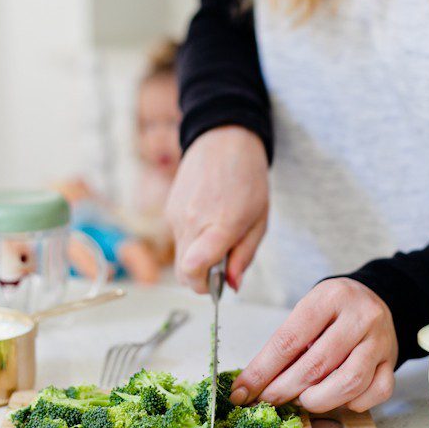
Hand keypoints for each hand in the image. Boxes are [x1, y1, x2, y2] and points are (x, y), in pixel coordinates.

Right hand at [166, 126, 268, 292]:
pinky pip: (178, 239)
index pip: (194, 268)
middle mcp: (192, 222)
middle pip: (184, 274)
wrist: (223, 141)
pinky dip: (191, 241)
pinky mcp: (168, 211)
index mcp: (220, 225)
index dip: (205, 286)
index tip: (219, 284)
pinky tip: (208, 220)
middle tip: (224, 265)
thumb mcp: (259, 221)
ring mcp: (176, 216)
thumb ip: (244, 256)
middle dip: (203, 279)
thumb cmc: (248, 179)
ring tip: (219, 235)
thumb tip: (231, 285)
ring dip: (198, 259)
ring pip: (180, 258)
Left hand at [230, 278, 397, 412]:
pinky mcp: (392, 361)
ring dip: (319, 400)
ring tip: (303, 400)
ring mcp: (380, 340)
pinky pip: (376, 391)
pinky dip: (354, 403)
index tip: (243, 391)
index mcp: (330, 297)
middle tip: (268, 400)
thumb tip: (252, 384)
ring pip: (349, 381)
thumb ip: (285, 345)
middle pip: (317, 364)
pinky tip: (339, 398)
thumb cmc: (334, 310)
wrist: (374, 300)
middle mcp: (359, 316)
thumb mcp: (307, 312)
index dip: (262, 370)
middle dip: (285, 389)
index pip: (289, 340)